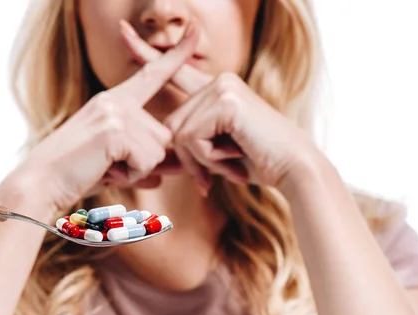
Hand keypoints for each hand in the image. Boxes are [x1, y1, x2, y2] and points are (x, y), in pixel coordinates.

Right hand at [3, 23, 198, 213]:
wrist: (40, 184)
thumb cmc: (76, 174)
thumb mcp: (117, 164)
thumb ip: (148, 163)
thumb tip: (178, 167)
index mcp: (115, 100)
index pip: (153, 74)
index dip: (177, 55)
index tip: (196, 29)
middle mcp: (117, 100)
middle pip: (164, 135)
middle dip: (147, 161)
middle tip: (111, 166)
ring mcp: (116, 112)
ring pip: (159, 151)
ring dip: (137, 170)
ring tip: (106, 168)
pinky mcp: (115, 130)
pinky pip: (147, 163)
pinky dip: (131, 177)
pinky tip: (105, 171)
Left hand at [120, 21, 319, 193]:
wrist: (294, 169)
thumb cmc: (259, 161)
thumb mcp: (219, 148)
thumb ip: (194, 138)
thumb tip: (163, 145)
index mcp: (216, 89)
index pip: (175, 70)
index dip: (148, 54)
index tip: (123, 32)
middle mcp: (219, 81)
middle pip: (172, 124)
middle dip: (187, 159)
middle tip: (210, 179)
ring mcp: (222, 88)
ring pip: (180, 133)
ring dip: (201, 161)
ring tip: (231, 165)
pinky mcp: (226, 101)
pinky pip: (192, 138)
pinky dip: (209, 159)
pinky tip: (234, 157)